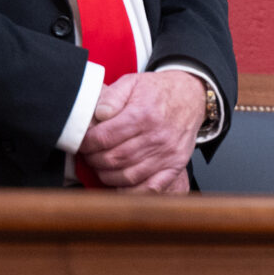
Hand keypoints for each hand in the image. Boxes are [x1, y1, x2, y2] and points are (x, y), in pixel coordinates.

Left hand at [78, 71, 202, 191]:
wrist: (192, 96)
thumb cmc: (159, 91)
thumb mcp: (132, 82)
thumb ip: (111, 96)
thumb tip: (98, 114)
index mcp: (143, 114)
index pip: (104, 137)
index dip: (86, 143)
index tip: (82, 143)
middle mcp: (156, 136)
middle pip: (113, 159)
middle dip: (94, 160)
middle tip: (89, 155)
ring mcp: (167, 154)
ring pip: (127, 176)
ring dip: (107, 175)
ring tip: (102, 166)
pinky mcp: (175, 166)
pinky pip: (150, 188)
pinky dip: (132, 192)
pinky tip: (121, 185)